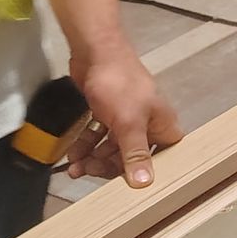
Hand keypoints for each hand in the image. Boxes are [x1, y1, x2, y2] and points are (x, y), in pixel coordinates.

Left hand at [65, 44, 181, 189]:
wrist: (95, 52)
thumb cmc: (119, 86)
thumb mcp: (129, 123)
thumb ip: (136, 154)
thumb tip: (145, 184)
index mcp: (162, 124)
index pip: (162, 156)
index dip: (147, 171)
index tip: (127, 186)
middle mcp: (147, 122)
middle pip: (132, 155)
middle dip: (109, 166)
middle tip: (89, 172)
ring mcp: (126, 116)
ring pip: (113, 146)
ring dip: (94, 157)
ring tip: (76, 168)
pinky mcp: (107, 110)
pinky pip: (99, 134)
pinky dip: (87, 144)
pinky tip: (73, 154)